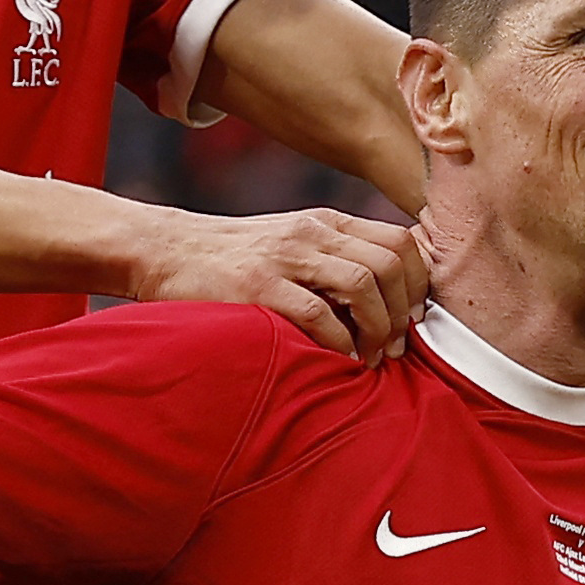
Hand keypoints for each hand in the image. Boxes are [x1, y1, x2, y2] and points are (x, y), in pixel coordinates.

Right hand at [129, 205, 428, 359]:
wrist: (166, 251)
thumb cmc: (233, 260)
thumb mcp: (292, 244)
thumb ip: (335, 260)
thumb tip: (386, 300)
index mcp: (326, 223)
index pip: (400, 241)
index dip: (419, 283)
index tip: (413, 318)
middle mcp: (313, 234)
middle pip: (390, 262)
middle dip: (404, 311)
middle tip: (395, 347)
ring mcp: (286, 258)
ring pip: (362, 284)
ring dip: (377, 328)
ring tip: (370, 358)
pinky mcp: (258, 287)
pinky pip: (318, 314)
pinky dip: (339, 343)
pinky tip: (339, 361)